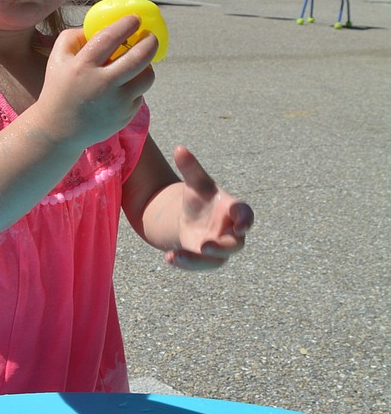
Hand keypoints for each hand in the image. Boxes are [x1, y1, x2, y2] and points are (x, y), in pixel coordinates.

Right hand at [34, 19, 156, 150]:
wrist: (58, 130)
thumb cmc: (58, 89)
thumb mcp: (56, 59)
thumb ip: (73, 36)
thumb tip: (100, 26)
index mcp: (83, 66)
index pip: (111, 37)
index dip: (127, 24)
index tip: (135, 19)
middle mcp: (102, 84)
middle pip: (140, 57)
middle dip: (150, 41)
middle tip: (150, 36)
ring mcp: (116, 102)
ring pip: (147, 77)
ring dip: (147, 65)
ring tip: (139, 62)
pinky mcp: (125, 115)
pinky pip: (139, 94)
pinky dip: (135, 86)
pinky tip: (123, 86)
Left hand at [166, 145, 253, 270]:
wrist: (193, 218)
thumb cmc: (201, 198)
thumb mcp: (195, 182)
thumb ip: (190, 167)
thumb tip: (179, 148)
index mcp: (234, 211)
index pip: (245, 215)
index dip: (245, 220)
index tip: (242, 224)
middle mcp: (231, 233)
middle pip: (235, 244)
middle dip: (222, 246)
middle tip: (206, 246)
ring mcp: (220, 249)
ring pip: (216, 260)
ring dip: (198, 260)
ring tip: (176, 256)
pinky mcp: (206, 260)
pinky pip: (200, 265)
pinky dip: (186, 264)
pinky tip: (168, 258)